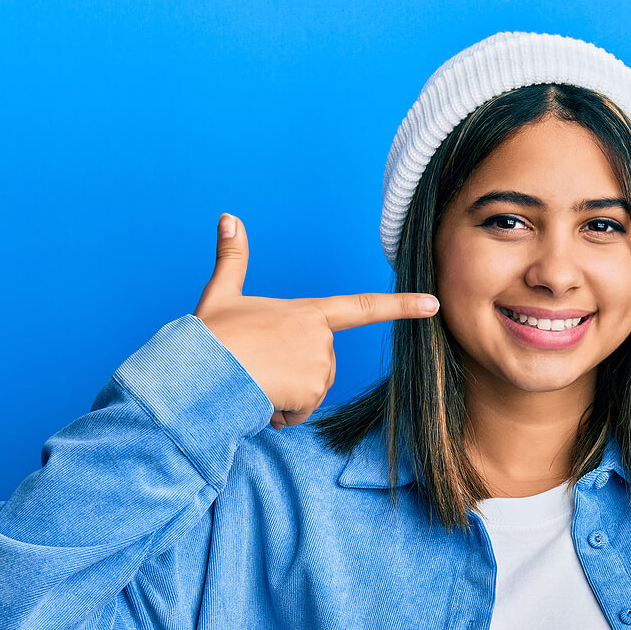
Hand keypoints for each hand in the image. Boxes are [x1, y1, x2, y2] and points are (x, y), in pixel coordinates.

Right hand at [193, 213, 440, 428]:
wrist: (197, 369)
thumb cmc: (210, 336)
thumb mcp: (221, 293)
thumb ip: (232, 259)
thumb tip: (227, 216)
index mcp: (307, 313)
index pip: (363, 308)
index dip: (401, 307)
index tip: (433, 304)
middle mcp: (320, 338)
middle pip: (321, 368)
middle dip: (293, 377)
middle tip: (258, 367)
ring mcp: (319, 365)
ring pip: (310, 394)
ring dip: (285, 396)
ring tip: (255, 381)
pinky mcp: (312, 392)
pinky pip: (301, 413)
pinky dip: (280, 413)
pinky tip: (258, 399)